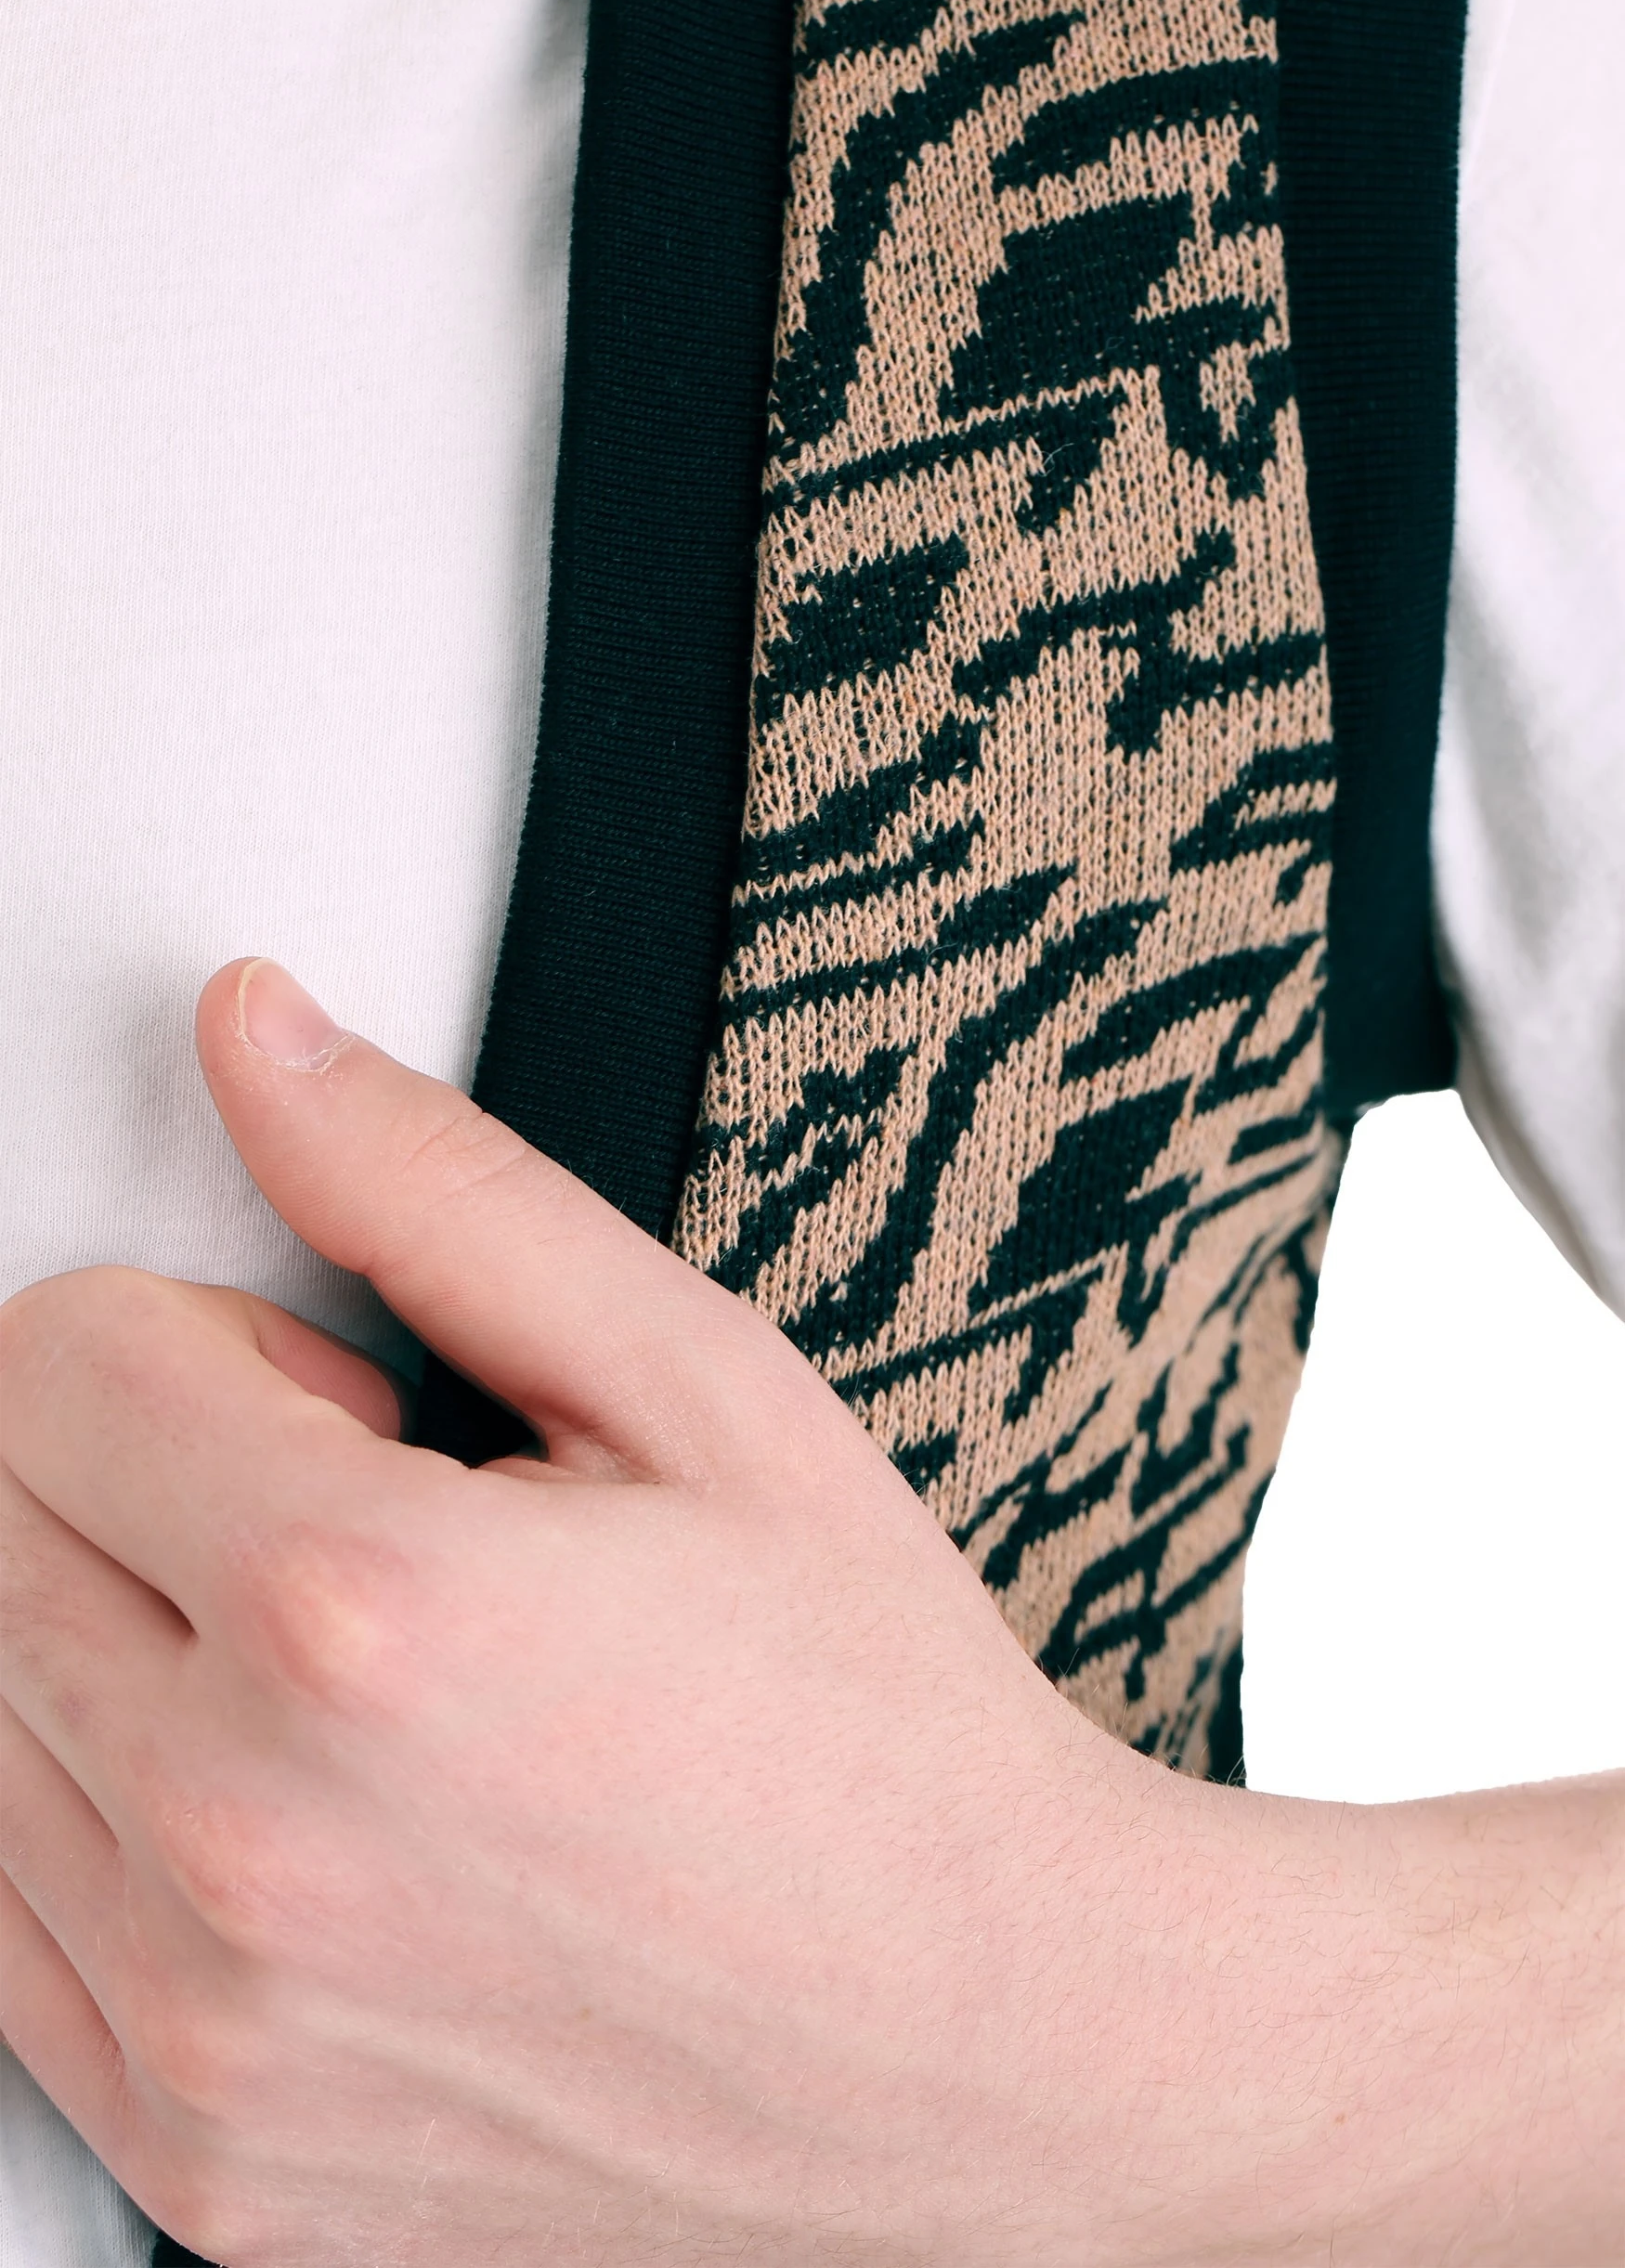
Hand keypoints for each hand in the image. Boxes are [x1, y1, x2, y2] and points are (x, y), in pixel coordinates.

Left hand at [2, 961, 1619, 2266]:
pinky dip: (113, 1834)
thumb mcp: (704, 1395)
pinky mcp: (205, 2163)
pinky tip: (312, 1824)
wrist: (986, 2053)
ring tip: (366, 1695)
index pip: (53, 1359)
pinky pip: (8, 1934)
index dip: (208, 1341)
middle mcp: (244, 1842)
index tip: (349, 1410)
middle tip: (371, 1536)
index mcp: (357, 1614)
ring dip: (131, 1655)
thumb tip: (257, 1040)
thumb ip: (441, 1193)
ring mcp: (207, 2030)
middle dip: (153, 1480)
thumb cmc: (873, 1731)